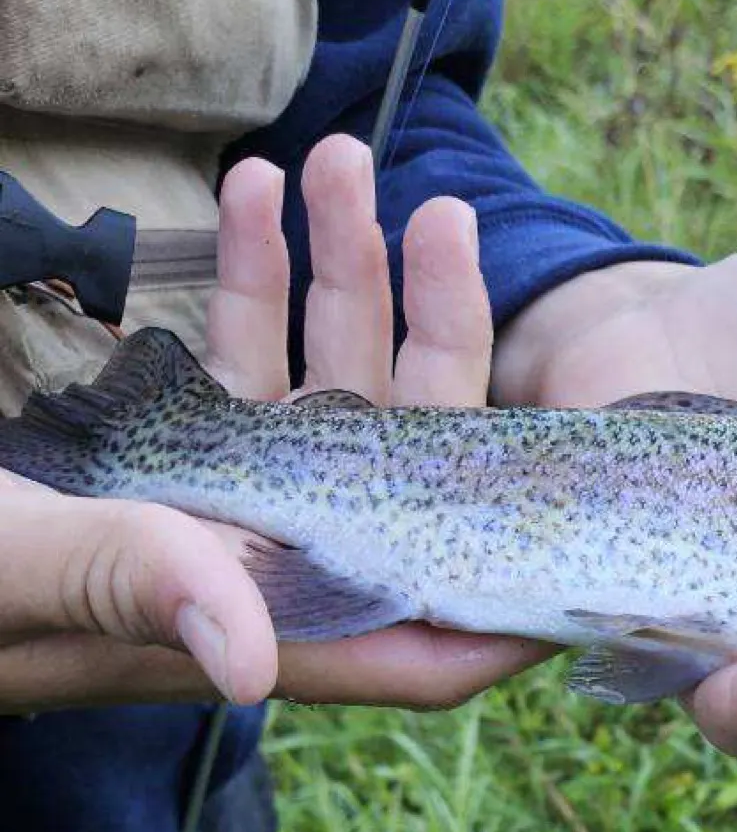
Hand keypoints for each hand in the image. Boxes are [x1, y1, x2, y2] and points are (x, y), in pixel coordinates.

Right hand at [0, 136, 549, 712]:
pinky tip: (253, 191)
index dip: (519, 601)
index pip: (436, 641)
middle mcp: (278, 560)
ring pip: (334, 385)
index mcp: (269, 618)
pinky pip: (248, 358)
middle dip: (434, 334)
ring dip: (340, 271)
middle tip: (437, 212)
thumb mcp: (33, 570)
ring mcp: (237, 497)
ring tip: (334, 161)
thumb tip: (250, 670)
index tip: (586, 501)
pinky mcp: (182, 447)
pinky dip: (253, 275)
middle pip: (412, 466)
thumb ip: (143, 590)